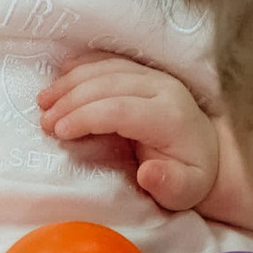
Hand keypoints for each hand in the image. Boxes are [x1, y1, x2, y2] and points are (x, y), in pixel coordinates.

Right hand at [40, 54, 223, 212]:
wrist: (208, 152)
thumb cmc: (189, 176)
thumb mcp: (185, 191)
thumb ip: (169, 184)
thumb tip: (148, 172)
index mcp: (171, 117)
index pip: (122, 109)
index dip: (87, 116)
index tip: (59, 132)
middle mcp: (163, 88)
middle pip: (109, 84)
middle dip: (71, 100)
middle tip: (44, 122)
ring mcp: (153, 75)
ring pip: (106, 68)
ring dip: (71, 82)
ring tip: (44, 101)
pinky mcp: (143, 71)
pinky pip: (110, 60)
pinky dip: (83, 65)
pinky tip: (61, 73)